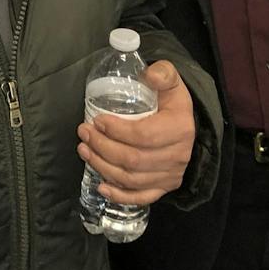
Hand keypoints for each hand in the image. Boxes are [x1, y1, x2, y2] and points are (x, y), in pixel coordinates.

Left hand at [77, 59, 194, 205]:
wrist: (184, 122)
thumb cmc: (170, 99)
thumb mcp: (170, 79)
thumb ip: (162, 72)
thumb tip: (151, 75)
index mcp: (180, 128)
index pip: (143, 136)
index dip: (116, 131)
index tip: (97, 121)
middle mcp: (178, 156)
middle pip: (133, 160)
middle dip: (102, 147)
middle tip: (84, 133)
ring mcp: (171, 175)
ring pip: (131, 179)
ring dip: (103, 166)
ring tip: (84, 150)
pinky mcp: (164, 187)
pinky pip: (141, 197)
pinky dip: (119, 195)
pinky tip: (101, 186)